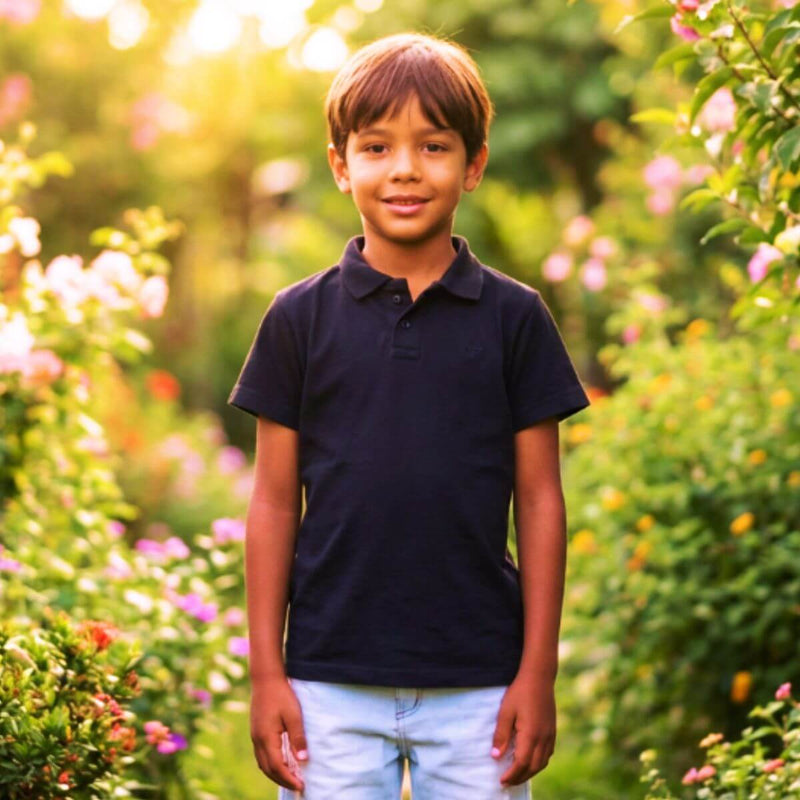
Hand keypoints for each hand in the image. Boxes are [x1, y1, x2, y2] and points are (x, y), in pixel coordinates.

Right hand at [250, 676, 308, 791]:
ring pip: (263, 764)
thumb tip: (303, 761)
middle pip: (268, 769)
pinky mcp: (256, 732)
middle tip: (298, 786)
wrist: (266, 679)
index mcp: (266, 738)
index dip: (289, 779)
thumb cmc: (281, 695)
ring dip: (276, 774)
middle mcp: (257, 740)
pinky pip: (261, 755)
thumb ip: (298, 738)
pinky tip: (281, 763)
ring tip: (290, 778)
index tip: (301, 786)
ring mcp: (254, 736)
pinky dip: (271, 764)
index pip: (277, 767)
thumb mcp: (294, 715)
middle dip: (283, 780)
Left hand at [491, 674, 555, 787]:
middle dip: (520, 778)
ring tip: (517, 775)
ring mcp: (550, 735)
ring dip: (530, 772)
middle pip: (533, 767)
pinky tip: (531, 761)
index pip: (521, 763)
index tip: (501, 781)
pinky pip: (547, 754)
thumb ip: (501, 735)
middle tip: (507, 782)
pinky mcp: (553, 731)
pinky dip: (538, 763)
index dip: (511, 775)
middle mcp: (543, 738)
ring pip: (542, 763)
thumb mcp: (505, 712)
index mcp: (531, 735)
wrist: (539, 677)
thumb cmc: (519, 692)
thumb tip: (495, 757)